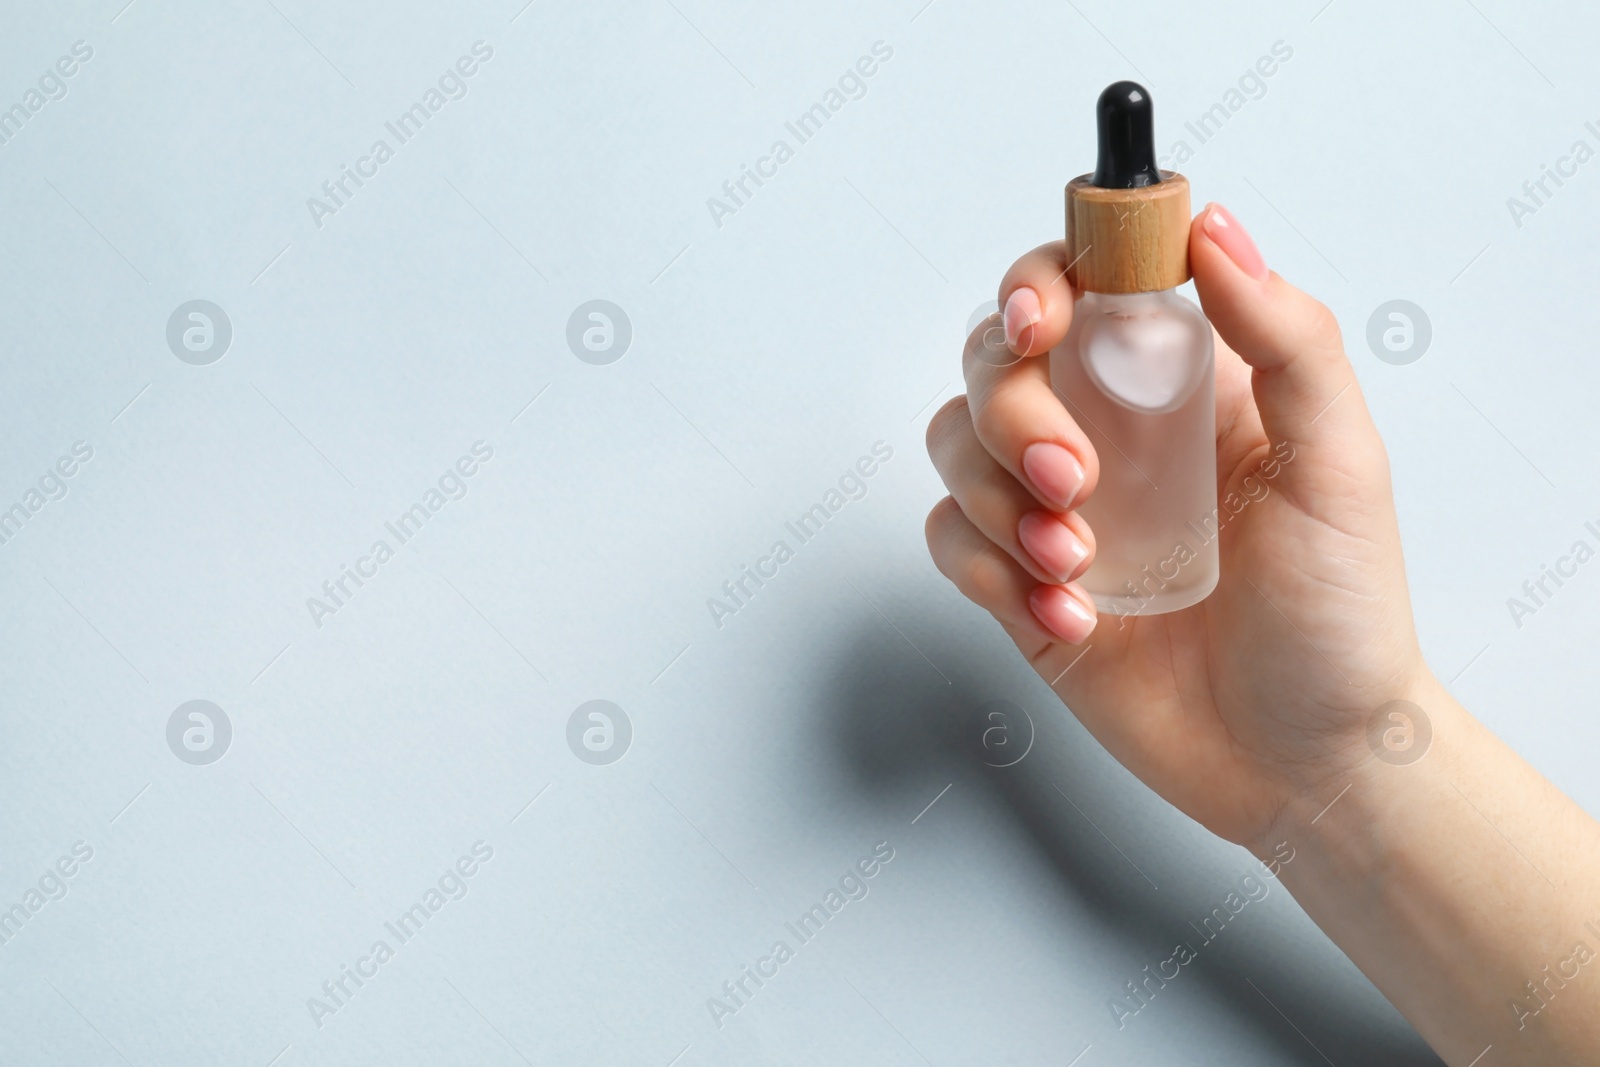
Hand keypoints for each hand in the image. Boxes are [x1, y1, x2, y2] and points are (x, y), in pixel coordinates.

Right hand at [925, 203, 1430, 849]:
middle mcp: (1108, 434)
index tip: (1044, 320)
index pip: (1081, 289)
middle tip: (1076, 481)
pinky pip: (953, 540)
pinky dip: (991, 570)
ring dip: (999, 498)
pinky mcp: (1021, 585)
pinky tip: (1070, 615)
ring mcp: (1058, 510)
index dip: (1041, 284)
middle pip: (996, 361)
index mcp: (1179, 386)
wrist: (1306, 764)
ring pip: (957, 444)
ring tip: (1079, 563)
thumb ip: (1288, 340)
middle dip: (1015, 414)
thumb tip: (1214, 230)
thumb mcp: (1339, 466)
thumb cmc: (1340, 619)